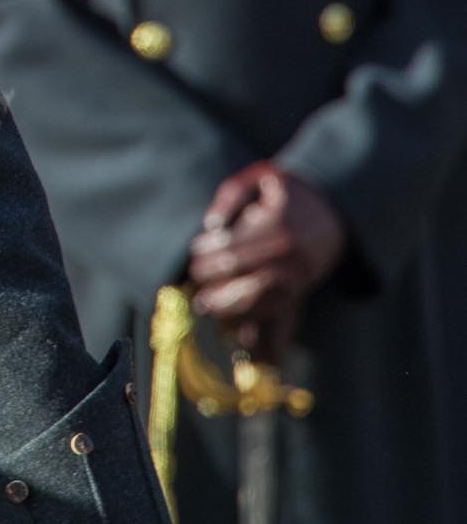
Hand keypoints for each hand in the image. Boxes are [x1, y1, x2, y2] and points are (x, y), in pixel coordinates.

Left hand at [188, 162, 346, 362]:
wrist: (332, 212)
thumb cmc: (284, 194)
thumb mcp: (259, 180)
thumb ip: (231, 196)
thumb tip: (212, 225)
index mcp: (279, 230)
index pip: (234, 251)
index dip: (208, 255)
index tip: (194, 254)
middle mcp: (291, 260)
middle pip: (246, 283)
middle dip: (215, 288)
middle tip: (195, 287)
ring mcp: (298, 281)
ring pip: (262, 306)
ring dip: (231, 311)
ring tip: (206, 307)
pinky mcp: (300, 295)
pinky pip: (285, 322)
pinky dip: (269, 340)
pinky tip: (248, 347)